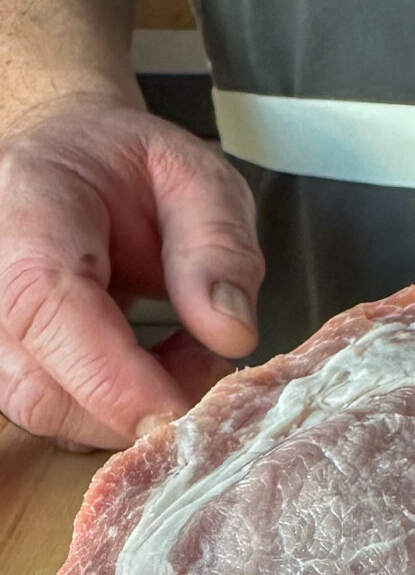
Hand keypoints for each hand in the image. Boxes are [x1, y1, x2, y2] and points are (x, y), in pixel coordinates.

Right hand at [0, 97, 264, 449]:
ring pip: (45, 412)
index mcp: (28, 211)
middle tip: (209, 362)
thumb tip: (232, 333)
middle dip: (139, 404)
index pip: (46, 306)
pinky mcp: (4, 362)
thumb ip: (220, 248)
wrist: (69, 160)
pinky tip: (152, 368)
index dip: (115, 378)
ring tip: (185, 353)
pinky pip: (54, 415)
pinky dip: (115, 409)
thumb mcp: (198, 179)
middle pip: (41, 386)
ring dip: (131, 409)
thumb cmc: (127, 167)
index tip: (184, 411)